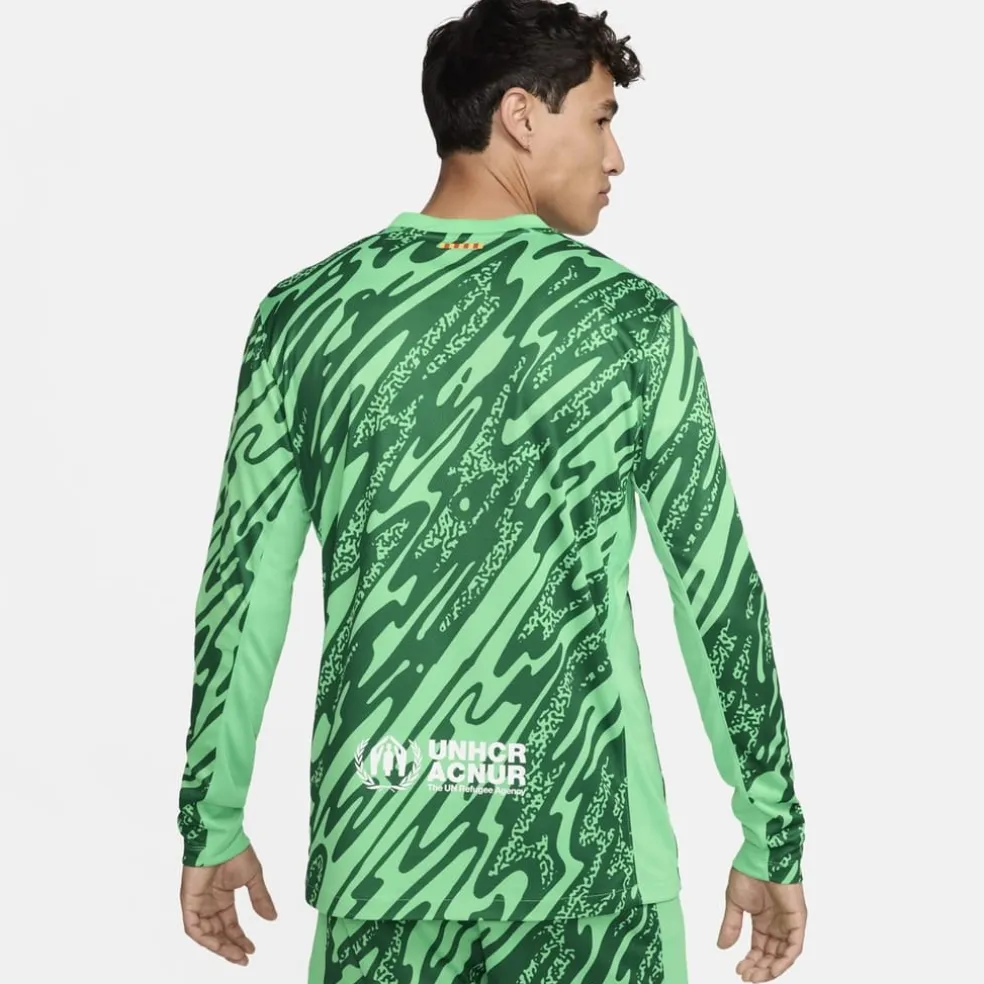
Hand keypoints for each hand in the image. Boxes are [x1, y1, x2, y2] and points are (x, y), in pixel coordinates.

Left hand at [180, 843, 277, 965]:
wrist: (221, 839)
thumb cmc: (236, 852)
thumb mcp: (253, 878)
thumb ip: (260, 898)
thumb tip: (272, 918)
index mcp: (223, 897)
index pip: (230, 924)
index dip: (240, 938)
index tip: (252, 949)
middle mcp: (210, 903)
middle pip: (218, 932)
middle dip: (230, 947)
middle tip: (244, 958)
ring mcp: (198, 903)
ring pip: (205, 934)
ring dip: (219, 946)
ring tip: (235, 955)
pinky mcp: (189, 902)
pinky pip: (193, 927)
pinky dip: (205, 938)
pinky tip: (219, 944)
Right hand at [716, 866, 806, 980]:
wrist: (761, 858)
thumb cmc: (748, 874)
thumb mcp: (735, 903)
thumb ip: (731, 926)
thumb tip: (722, 946)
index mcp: (762, 920)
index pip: (759, 948)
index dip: (750, 961)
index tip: (739, 970)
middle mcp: (777, 924)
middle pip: (771, 954)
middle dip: (759, 968)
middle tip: (746, 976)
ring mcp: (788, 923)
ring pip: (783, 954)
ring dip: (771, 968)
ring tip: (756, 976)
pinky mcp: (798, 920)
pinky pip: (794, 946)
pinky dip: (785, 960)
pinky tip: (772, 969)